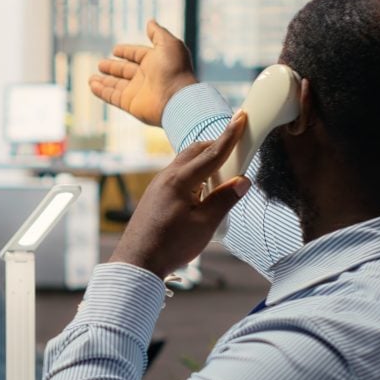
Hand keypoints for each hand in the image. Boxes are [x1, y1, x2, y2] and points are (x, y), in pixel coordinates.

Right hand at [88, 19, 197, 126]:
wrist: (176, 98)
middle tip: (100, 64)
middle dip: (112, 67)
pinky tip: (92, 86)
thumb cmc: (174, 70)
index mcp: (155, 61)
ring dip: (104, 81)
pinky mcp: (130, 104)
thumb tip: (150, 21)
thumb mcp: (168, 44)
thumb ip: (157, 33)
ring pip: (116, 85)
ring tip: (91, 78)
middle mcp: (146, 76)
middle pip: (125, 70)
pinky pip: (112, 96)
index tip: (115, 50)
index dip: (126, 52)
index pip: (137, 55)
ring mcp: (137, 91)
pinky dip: (101, 92)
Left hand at [110, 112, 250, 278]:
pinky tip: (203, 189)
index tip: (241, 118)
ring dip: (206, 160)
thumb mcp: (204, 225)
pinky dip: (195, 174)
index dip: (229, 136)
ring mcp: (158, 185)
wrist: (137, 262)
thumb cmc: (170, 246)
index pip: (211, 153)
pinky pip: (179, 175)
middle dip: (217, 144)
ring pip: (186, 162)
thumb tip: (243, 181)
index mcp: (179, 181)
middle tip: (237, 142)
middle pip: (196, 151)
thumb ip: (224, 200)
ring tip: (224, 172)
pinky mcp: (156, 194)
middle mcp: (166, 177)